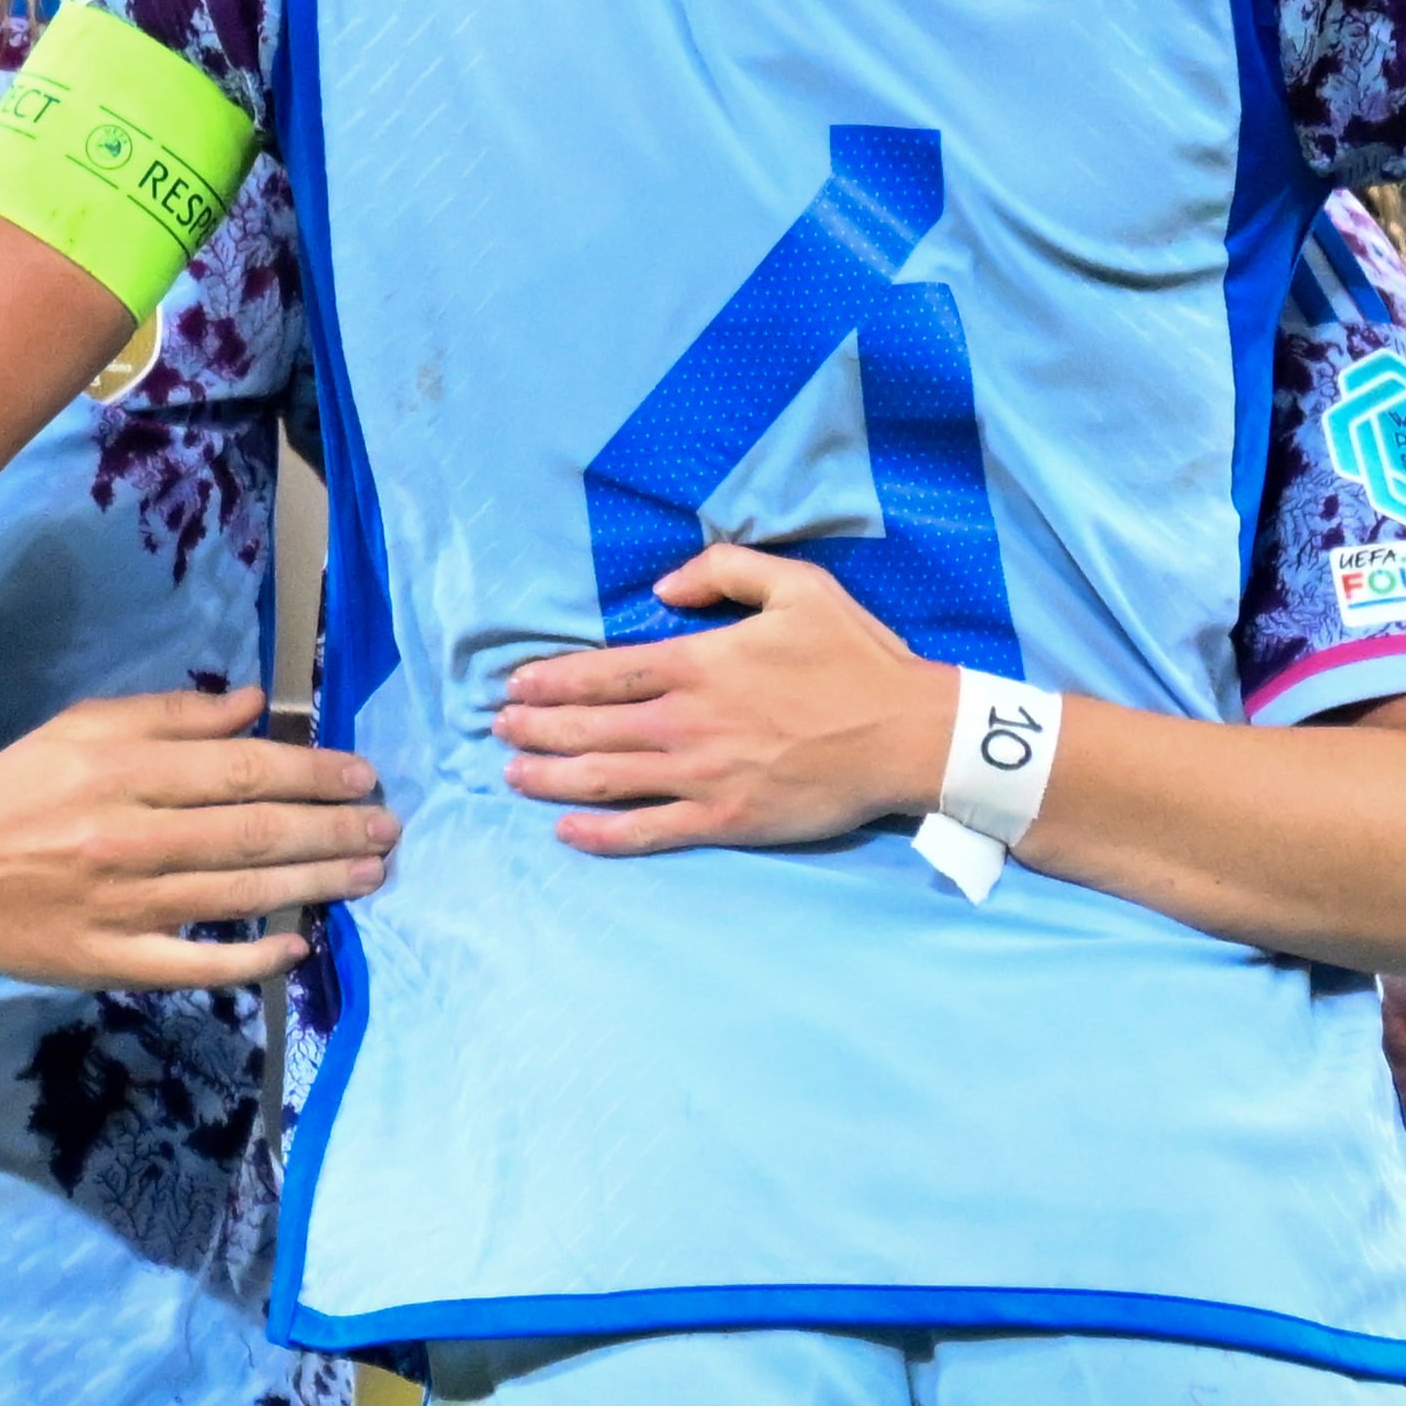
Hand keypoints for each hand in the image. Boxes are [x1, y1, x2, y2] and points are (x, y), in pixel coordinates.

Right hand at [0, 685, 397, 990]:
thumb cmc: (21, 786)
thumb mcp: (85, 727)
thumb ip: (172, 715)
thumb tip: (257, 706)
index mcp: (125, 771)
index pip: (240, 770)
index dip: (311, 772)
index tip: (363, 775)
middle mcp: (130, 837)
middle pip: (252, 834)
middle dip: (331, 830)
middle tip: (388, 829)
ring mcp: (123, 905)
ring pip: (237, 895)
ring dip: (314, 885)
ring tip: (369, 874)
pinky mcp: (110, 961)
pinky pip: (193, 966)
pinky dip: (250, 960)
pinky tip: (299, 946)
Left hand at [493, 542, 956, 856]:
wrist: (907, 734)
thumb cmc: (856, 657)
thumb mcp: (799, 586)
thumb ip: (725, 571)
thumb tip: (664, 586)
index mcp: (701, 663)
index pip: (605, 673)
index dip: (551, 680)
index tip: (515, 684)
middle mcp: (689, 721)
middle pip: (591, 727)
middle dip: (536, 727)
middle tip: (498, 728)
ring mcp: (704, 775)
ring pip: (607, 779)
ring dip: (551, 776)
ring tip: (511, 773)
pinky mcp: (726, 820)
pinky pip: (649, 830)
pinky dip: (602, 834)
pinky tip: (566, 832)